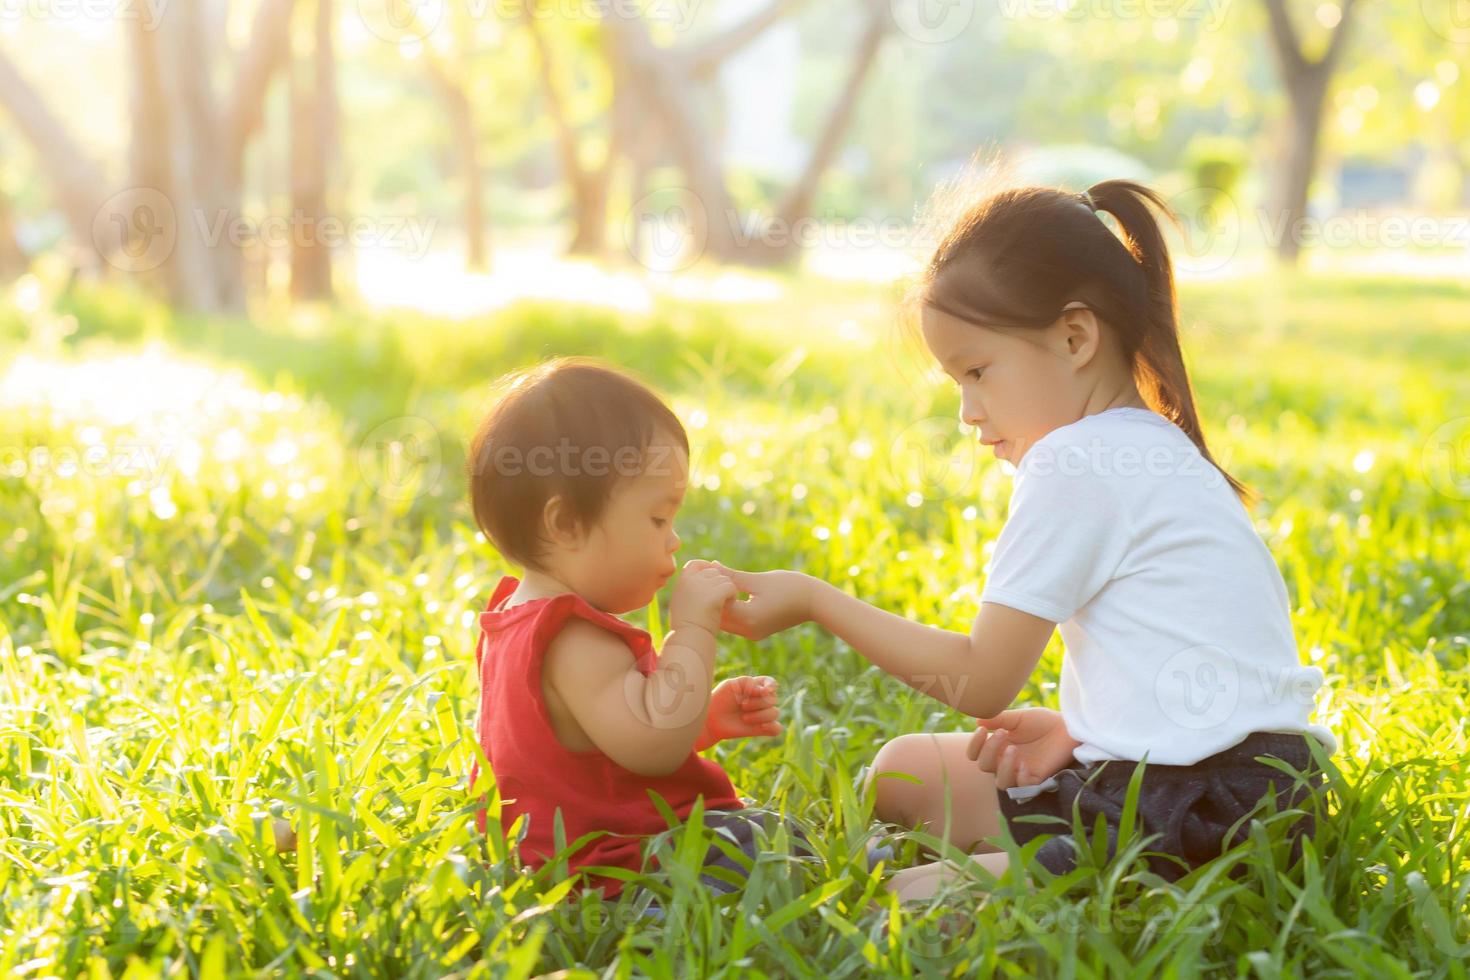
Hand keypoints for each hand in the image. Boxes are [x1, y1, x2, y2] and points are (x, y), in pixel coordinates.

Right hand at [669, 559, 737, 634]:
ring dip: (727, 590)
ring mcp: (703, 585)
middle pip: (713, 571)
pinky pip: (730, 587)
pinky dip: (732, 596)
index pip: (695, 564)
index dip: (706, 569)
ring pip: (724, 579)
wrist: (689, 638)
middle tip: (718, 600)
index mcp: (681, 580)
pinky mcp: (715, 593)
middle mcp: (691, 578)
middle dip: (719, 582)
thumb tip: (696, 577)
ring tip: (722, 606)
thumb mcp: (681, 601)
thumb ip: (688, 587)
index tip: (713, 581)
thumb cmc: (685, 625)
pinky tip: (728, 606)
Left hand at [697, 675, 781, 747]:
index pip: (771, 683)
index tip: (764, 690)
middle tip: (742, 705)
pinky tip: (760, 727)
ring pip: (775, 713)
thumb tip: (765, 691)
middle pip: (773, 699)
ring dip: (760, 715)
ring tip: (744, 718)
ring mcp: (762, 715)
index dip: (771, 686)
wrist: (710, 719)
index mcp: (755, 687)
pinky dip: (771, 727)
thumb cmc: (719, 699)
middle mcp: (761, 700)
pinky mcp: (761, 729)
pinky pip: (776, 728)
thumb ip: (749, 683)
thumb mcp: (731, 684)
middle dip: (758, 702)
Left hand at [709, 563, 813, 640]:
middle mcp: (749, 631)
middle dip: (711, 599)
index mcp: (748, 618)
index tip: (705, 574)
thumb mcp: (758, 580)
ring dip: (719, 605)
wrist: (814, 602)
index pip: (717, 605)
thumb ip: (732, 575)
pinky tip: (726, 593)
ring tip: (714, 586)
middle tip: (705, 580)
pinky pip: (735, 623)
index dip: (709, 589)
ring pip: (725, 622)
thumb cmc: (790, 587)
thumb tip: (710, 566)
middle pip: (718, 617)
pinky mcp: (757, 632)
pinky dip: (729, 610)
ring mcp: (753, 634)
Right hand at [966, 707, 1080, 789]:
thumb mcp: (1018, 717)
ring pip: (1000, 782)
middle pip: (984, 766)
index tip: (981, 730)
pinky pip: (1022, 788)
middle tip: (1002, 733)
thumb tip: (977, 721)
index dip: (974, 745)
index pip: (975, 753)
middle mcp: (1005, 761)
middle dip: (989, 750)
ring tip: (1013, 750)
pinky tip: (1026, 764)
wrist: (1068, 727)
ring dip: (1003, 767)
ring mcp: (1020, 772)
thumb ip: (999, 719)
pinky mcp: (1036, 779)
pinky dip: (1021, 778)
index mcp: (998, 746)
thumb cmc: (1043, 721)